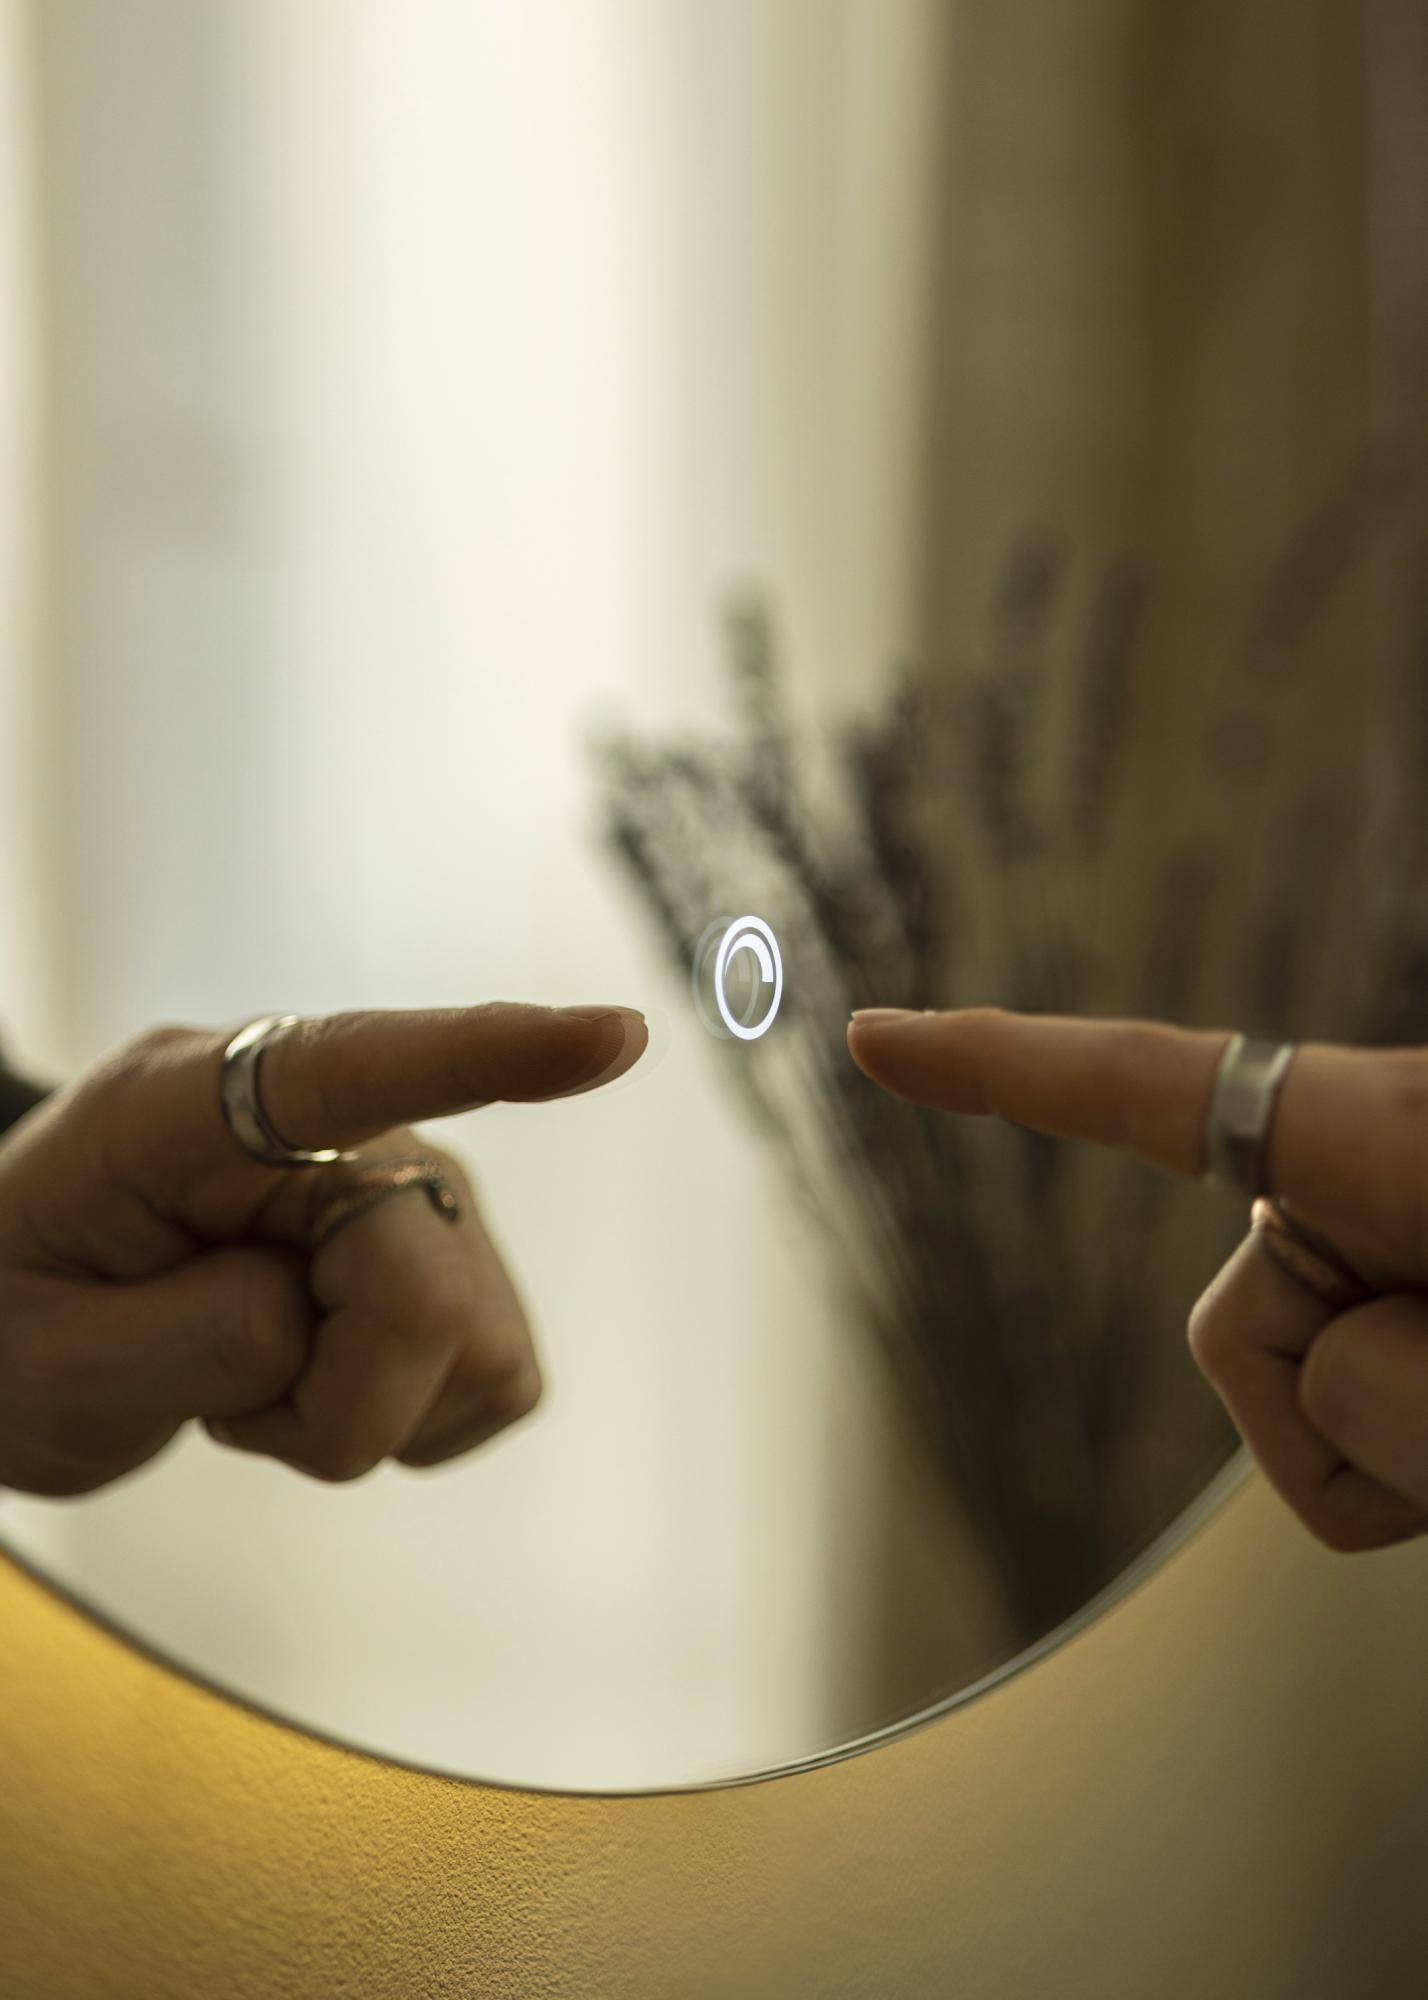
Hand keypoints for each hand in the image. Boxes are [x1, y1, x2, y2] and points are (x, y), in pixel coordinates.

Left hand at [0, 1003, 645, 1494]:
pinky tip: (318, 1381)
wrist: (28, 1319)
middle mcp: (331, 1132)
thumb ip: (204, 1334)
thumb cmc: (13, 1315)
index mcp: (190, 1109)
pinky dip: (403, 1418)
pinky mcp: (452, 1260)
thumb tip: (362, 1315)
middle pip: (426, 1293)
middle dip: (331, 1403)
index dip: (494, 1051)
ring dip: (359, 1411)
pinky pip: (496, 1377)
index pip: (356, 1067)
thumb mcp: (49, 1358)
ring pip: (477, 1344)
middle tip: (224, 1405)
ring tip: (258, 1379)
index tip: (617, 1035)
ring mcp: (407, 1189)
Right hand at [848, 1006, 1427, 1551]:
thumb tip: (1332, 1382)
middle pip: (1239, 1342)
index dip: (993, 1061)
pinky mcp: (1406, 1298)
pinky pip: (1369, 1435)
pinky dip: (1422, 1464)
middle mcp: (1379, 1168)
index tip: (877, 1037)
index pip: (1142, 1086)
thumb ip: (1397, 1382)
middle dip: (1349, 1415)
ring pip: (1317, 1408)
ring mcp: (1392, 1238)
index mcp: (1391, 1129)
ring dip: (1415, 1441)